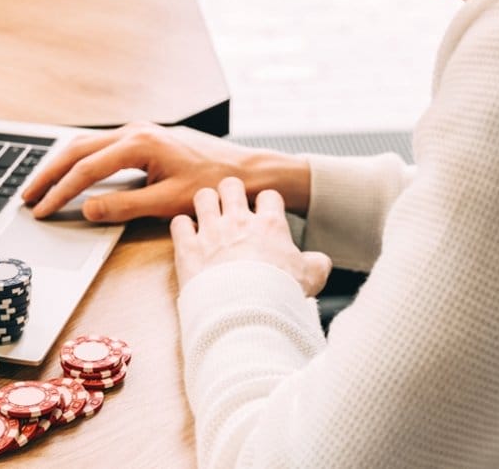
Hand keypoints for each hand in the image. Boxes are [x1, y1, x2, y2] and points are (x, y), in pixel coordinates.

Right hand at [22, 122, 311, 221]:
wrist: (246, 171)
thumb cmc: (214, 185)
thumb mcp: (168, 202)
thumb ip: (124, 206)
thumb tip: (86, 209)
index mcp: (140, 143)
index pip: (86, 169)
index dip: (59, 191)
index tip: (42, 209)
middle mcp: (135, 131)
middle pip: (77, 149)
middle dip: (48, 174)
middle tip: (26, 197)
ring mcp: (138, 132)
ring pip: (85, 144)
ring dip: (60, 165)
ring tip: (39, 187)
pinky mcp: (143, 139)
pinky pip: (99, 146)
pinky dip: (78, 160)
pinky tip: (69, 174)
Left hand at [170, 177, 330, 295]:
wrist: (248, 313)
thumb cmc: (280, 296)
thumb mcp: (312, 278)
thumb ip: (316, 263)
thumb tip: (319, 261)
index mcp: (270, 225)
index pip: (268, 195)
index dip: (265, 204)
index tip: (262, 216)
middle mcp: (239, 221)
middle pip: (231, 185)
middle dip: (230, 193)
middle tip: (229, 209)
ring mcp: (211, 232)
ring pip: (202, 196)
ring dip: (204, 205)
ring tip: (206, 218)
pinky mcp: (188, 248)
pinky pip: (179, 223)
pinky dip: (182, 228)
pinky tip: (187, 238)